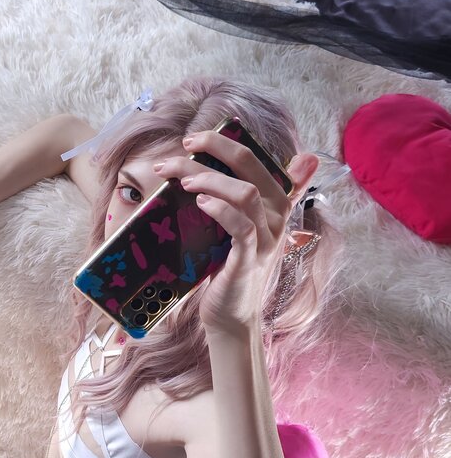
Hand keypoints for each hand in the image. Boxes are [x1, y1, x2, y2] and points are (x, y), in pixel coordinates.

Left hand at [154, 133, 318, 335]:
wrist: (232, 317)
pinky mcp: (250, 259)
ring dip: (211, 179)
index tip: (193, 140)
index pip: (253, 159)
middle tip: (182, 149)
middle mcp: (275, 217)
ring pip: (245, 193)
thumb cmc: (229, 271)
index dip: (224, 143)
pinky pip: (241, 227)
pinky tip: (200, 203)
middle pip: (250, 167)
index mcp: (273, 204)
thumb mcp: (236, 230)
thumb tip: (223, 173)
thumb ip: (235, 201)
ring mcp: (266, 239)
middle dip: (214, 150)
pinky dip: (221, 210)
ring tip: (183, 179)